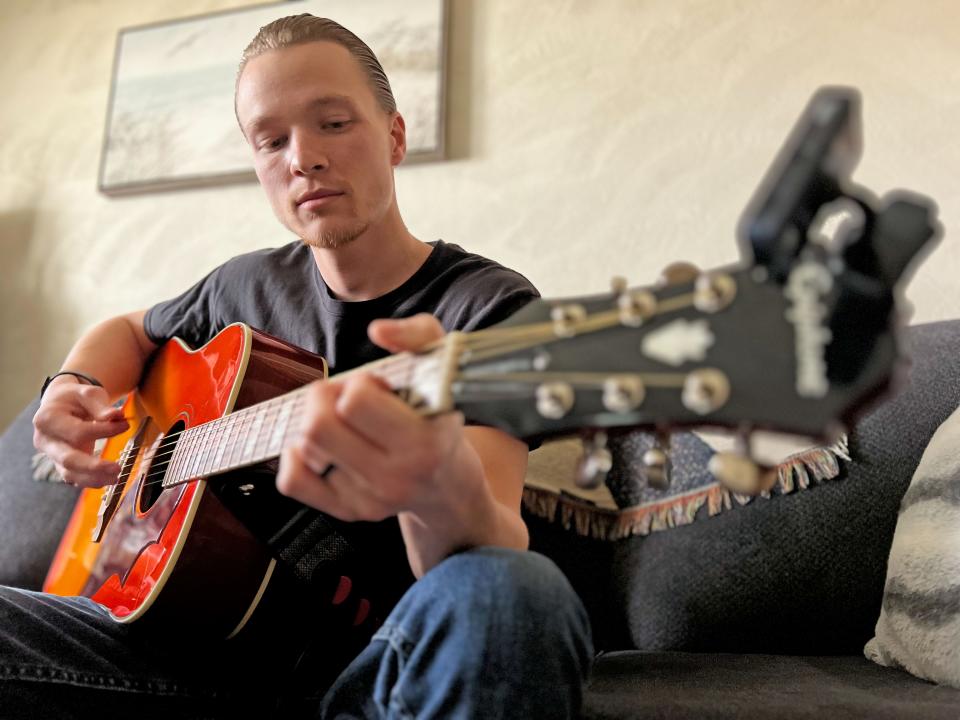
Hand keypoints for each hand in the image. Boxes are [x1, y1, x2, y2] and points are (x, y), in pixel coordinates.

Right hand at [33, 378, 128, 487]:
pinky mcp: (59, 462)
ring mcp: (50, 454)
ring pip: (68, 473)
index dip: (103, 431)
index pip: (78, 431)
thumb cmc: (75, 397)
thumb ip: (100, 406)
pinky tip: (106, 480)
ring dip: (92, 479)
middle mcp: (45, 440)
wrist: (60, 402)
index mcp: (47, 419)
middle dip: (93, 466)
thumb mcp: (86, 393)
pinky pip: (73, 476)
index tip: (125, 425)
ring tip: (116, 478)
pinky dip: (89, 480)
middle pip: (67, 459)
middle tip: (117, 468)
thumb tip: (116, 416)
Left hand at [275, 313, 480, 520]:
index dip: (358, 383)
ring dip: (312, 422)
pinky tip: (320, 445)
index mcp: (423, 441)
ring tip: (338, 419)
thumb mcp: (443, 367)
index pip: (356, 402)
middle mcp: (395, 476)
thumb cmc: (439, 417)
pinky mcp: (346, 512)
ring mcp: (368, 500)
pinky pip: (292, 481)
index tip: (375, 386)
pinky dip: (295, 456)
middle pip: (318, 426)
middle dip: (323, 398)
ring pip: (303, 449)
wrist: (447, 483)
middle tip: (345, 396)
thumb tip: (378, 330)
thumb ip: (418, 335)